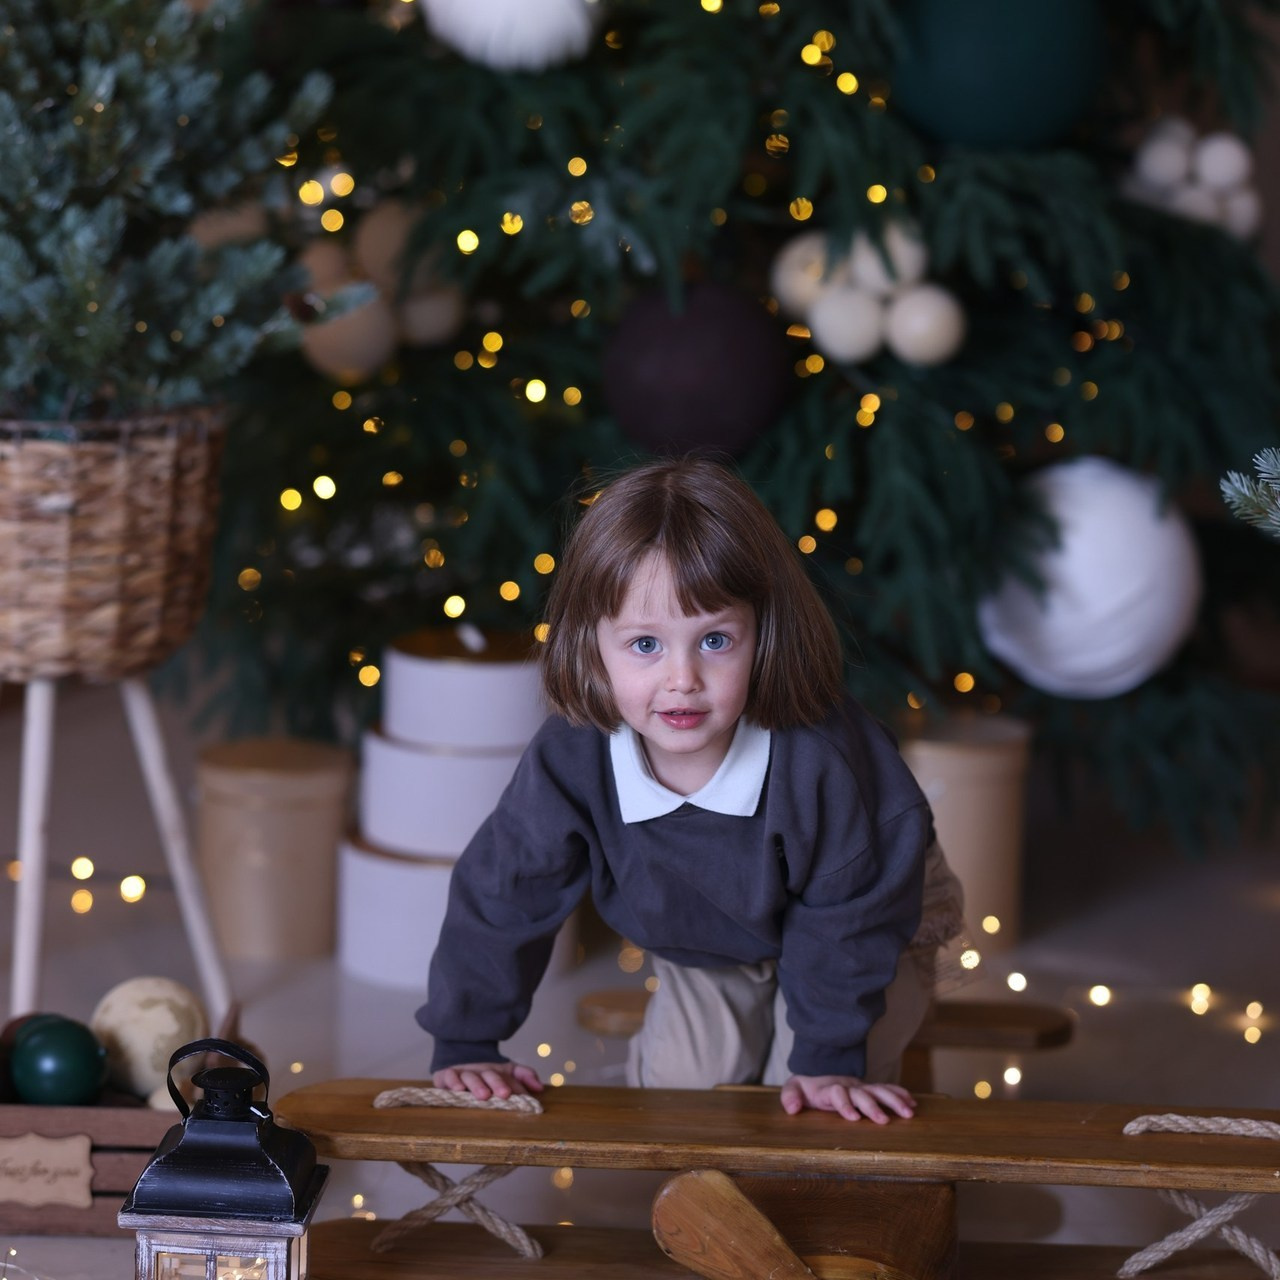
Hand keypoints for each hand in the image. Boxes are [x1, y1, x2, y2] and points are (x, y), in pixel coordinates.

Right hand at [432, 1061, 543, 1101]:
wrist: (458, 1056)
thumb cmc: (485, 1074)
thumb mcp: (507, 1073)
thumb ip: (524, 1076)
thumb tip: (540, 1088)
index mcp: (497, 1072)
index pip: (508, 1077)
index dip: (515, 1086)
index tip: (523, 1096)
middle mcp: (480, 1071)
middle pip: (490, 1076)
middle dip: (497, 1084)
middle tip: (504, 1094)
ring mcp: (463, 1073)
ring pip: (471, 1077)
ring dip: (477, 1085)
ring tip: (483, 1095)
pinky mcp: (445, 1075)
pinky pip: (448, 1077)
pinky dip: (452, 1082)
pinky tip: (457, 1089)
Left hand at [779, 1074, 914, 1123]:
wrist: (817, 1073)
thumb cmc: (806, 1088)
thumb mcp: (793, 1089)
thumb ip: (790, 1096)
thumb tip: (793, 1107)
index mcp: (829, 1089)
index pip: (837, 1094)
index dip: (844, 1104)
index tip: (853, 1117)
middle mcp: (847, 1086)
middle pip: (861, 1094)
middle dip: (873, 1106)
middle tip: (884, 1121)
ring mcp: (860, 1086)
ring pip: (878, 1091)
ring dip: (893, 1101)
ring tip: (908, 1113)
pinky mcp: (869, 1088)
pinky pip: (886, 1088)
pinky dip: (899, 1093)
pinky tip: (912, 1102)